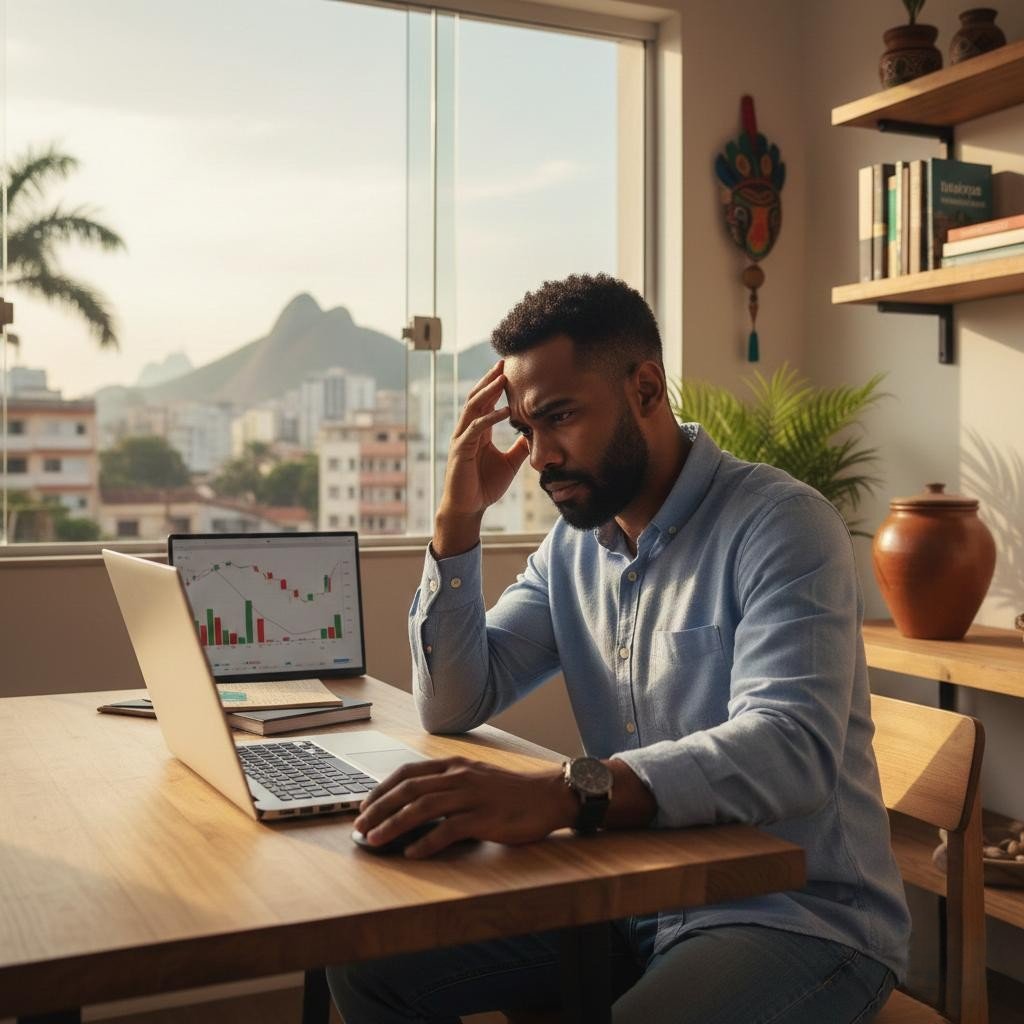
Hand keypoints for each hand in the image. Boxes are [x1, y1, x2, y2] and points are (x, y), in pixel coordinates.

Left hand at [353, 756, 575, 857]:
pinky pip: (449, 829)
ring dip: (393, 825)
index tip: (364, 806)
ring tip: (375, 841)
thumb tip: (415, 805)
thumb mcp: (476, 779)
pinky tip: (412, 853)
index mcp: (455, 765)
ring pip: (422, 807)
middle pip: (409, 789)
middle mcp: (459, 776)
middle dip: (379, 808)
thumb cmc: (511, 792)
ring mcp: (472, 796)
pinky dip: (427, 842)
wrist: (549, 796)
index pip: (408, 772)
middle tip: (359, 826)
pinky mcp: (484, 818)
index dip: (382, 789)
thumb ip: (449, 786)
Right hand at [434, 362, 529, 555]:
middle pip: (477, 397)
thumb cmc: (485, 486)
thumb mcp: (510, 463)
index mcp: (478, 431)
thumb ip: (520, 447)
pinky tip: (503, 410)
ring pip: (473, 408)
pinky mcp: (460, 451)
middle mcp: (467, 430)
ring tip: (502, 379)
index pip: (486, 401)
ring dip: (488, 392)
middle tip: (505, 362)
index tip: (511, 369)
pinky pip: (474, 430)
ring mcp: (462, 439)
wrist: (469, 508)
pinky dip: (488, 418)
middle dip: (490, 379)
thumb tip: (535, 434)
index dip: (496, 384)